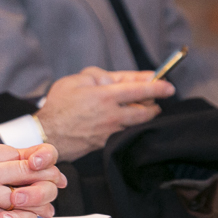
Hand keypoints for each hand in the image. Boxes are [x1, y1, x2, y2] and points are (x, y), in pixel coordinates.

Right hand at [0, 143, 66, 217]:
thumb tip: (6, 162)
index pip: (19, 152)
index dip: (40, 160)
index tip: (48, 167)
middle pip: (31, 169)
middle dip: (49, 178)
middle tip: (57, 185)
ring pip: (29, 194)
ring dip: (40, 201)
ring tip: (44, 207)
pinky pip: (15, 217)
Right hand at [35, 67, 174, 160]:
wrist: (49, 135)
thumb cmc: (58, 106)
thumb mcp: (73, 81)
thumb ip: (96, 76)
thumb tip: (113, 80)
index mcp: (106, 96)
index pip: (140, 90)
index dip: (158, 87)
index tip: (169, 86)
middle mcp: (113, 114)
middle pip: (146, 110)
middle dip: (154, 103)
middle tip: (155, 98)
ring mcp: (112, 130)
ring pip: (138, 122)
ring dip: (144, 114)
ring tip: (143, 108)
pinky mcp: (108, 141)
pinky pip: (126, 131)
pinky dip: (131, 125)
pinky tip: (126, 120)